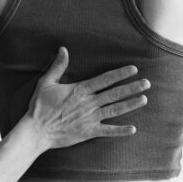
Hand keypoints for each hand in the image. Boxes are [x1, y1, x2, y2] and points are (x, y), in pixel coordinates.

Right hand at [26, 47, 149, 149]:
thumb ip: (58, 66)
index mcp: (80, 90)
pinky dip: (120, 131)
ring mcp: (90, 118)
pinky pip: (107, 131)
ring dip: (131, 104)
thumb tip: (63, 49)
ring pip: (115, 110)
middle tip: (147, 83)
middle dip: (132, 87)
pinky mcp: (88, 132)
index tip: (134, 69)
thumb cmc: (40, 107)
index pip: (105, 79)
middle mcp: (88, 103)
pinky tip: (133, 129)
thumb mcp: (46, 83)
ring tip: (144, 99)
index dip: (120, 73)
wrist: (36, 131)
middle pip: (115, 93)